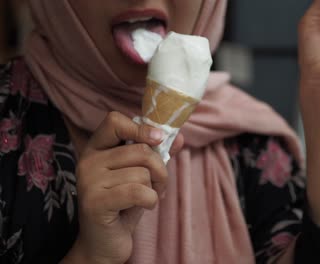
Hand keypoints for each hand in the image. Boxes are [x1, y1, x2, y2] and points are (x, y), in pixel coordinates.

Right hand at [63, 112, 182, 263]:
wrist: (105, 242)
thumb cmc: (125, 205)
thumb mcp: (142, 175)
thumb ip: (157, 154)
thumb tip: (180, 137)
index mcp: (96, 149)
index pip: (114, 120)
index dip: (140, 127)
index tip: (158, 140)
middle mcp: (88, 161)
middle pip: (140, 150)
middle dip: (160, 169)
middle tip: (157, 185)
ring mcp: (88, 182)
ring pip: (142, 173)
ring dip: (155, 188)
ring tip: (147, 198)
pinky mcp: (95, 203)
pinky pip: (138, 191)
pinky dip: (150, 200)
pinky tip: (144, 207)